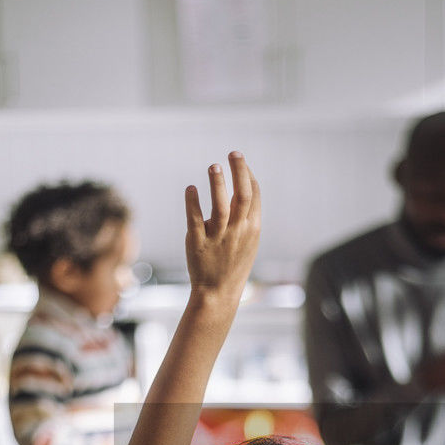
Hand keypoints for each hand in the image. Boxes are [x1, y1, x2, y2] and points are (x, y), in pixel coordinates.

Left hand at [184, 152, 260, 296]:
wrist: (219, 292)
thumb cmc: (233, 261)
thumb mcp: (248, 239)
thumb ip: (246, 214)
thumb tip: (241, 184)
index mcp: (252, 228)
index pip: (254, 195)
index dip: (247, 174)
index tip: (239, 159)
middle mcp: (238, 231)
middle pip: (242, 196)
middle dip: (239, 172)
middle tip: (233, 152)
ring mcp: (218, 238)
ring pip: (220, 208)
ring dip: (218, 184)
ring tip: (213, 166)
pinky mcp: (198, 243)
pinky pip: (195, 220)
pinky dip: (193, 203)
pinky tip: (191, 189)